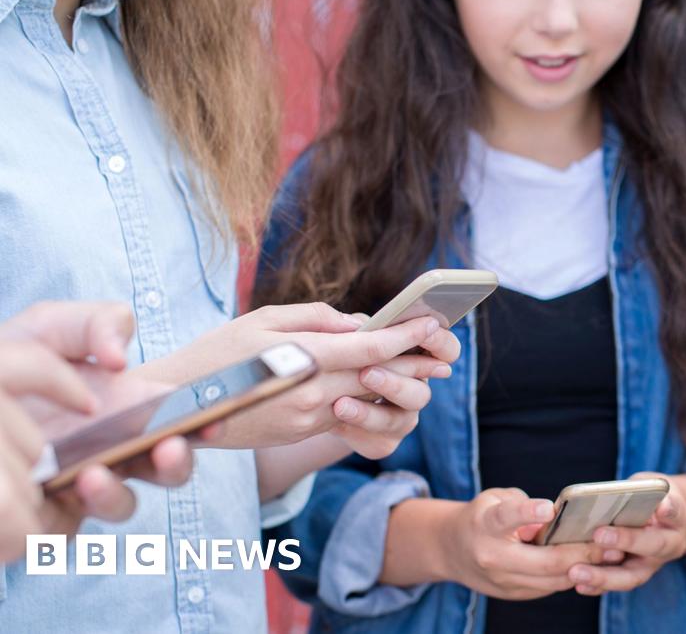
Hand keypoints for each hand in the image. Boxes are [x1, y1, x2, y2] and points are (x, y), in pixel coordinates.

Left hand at [0, 302, 196, 560]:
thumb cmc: (13, 360)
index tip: (215, 417)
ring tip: (93, 474)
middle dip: (177, 462)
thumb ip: (99, 323)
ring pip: (121, 504)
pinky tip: (61, 483)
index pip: (184, 422)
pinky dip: (70, 510)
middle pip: (168, 470)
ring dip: (118, 494)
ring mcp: (83, 484)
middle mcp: (116, 450)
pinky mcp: (47, 515)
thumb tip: (121, 360)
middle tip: (169, 445)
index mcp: (132, 409)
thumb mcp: (53, 326)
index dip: (208, 423)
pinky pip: (67, 527)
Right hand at [143, 303, 459, 455]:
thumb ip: (317, 319)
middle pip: (378, 378)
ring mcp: (307, 420)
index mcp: (303, 361)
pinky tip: (381, 386)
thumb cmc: (216, 352)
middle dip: (414, 363)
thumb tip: (358, 323)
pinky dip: (367, 399)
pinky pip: (344, 415)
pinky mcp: (301, 434)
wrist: (175, 407)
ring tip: (424, 369)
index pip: (370, 349)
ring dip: (397, 385)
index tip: (432, 325)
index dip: (406, 337)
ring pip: (368, 401)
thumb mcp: (264, 319)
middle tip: (444, 351)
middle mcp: (311, 396)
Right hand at [439, 488, 610, 599]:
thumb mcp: (495, 499)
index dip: (527, 513)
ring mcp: (503, 581)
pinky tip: (595, 564)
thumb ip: (523, 505)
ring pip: (552, 581)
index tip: (549, 508)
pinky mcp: (514, 594)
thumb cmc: (483, 516)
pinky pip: (550, 587)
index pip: (506, 518)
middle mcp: (492, 557)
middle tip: (610, 543)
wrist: (452, 550)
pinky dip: (573, 575)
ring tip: (613, 554)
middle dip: (580, 553)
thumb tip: (560, 519)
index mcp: (485, 525)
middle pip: (543, 561)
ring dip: (585, 568)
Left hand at [567, 473, 685, 594]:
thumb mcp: (649, 485)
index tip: (661, 508)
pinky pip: (617, 584)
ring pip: (633, 575)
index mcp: (678, 516)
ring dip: (604, 576)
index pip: (676, 511)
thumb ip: (636, 489)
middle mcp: (671, 543)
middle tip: (599, 535)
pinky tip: (578, 584)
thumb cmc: (651, 497)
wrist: (665, 518)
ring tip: (576, 572)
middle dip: (627, 541)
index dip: (669, 509)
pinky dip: (598, 586)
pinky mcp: (636, 575)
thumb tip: (607, 496)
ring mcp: (653, 563)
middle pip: (654, 546)